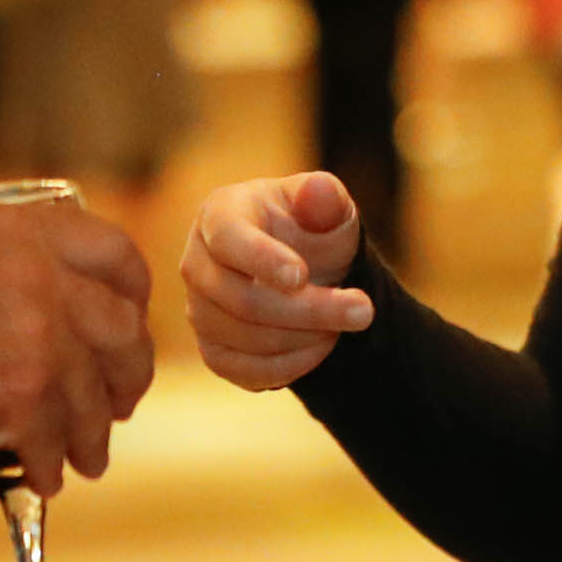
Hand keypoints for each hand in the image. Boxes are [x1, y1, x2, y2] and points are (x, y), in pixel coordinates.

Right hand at [0, 202, 152, 491]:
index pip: (116, 254)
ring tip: (85, 456)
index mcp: (26, 232)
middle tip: (121, 399)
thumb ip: (6, 268)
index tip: (133, 319)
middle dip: (128, 374)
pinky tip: (44, 477)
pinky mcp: (16, 401)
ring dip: (92, 434)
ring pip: (92, 399)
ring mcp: (36, 342)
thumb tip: (39, 303)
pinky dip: (51, 466)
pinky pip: (53, 443)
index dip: (133, 294)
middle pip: (122, 332)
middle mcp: (43, 281)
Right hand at [180, 172, 374, 390]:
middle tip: (364, 310)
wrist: (306, 270)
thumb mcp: (327, 208)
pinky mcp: (212, 350)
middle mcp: (197, 263)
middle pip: (242, 299)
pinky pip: (245, 371)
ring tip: (344, 321)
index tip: (302, 276)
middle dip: (310, 310)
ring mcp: (199, 310)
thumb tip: (319, 190)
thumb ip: (325, 198)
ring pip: (246, 339)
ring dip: (305, 336)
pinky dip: (290, 365)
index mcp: (219, 214)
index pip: (228, 240)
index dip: (262, 260)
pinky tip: (320, 346)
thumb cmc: (312, 229)